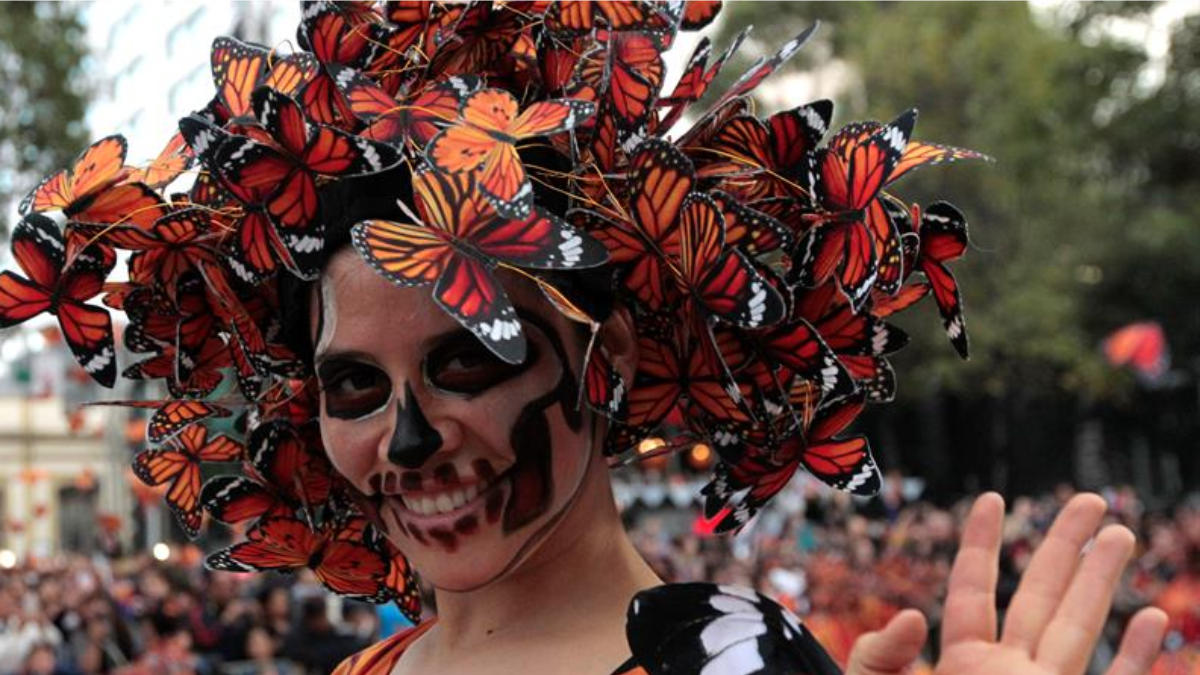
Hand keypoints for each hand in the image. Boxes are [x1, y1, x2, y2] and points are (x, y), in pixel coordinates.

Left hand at [845, 493, 1167, 674]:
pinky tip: (1152, 621)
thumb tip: (911, 612)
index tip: (994, 499)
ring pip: (1079, 630)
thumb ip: (880, 657)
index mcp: (959, 663)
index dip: (982, 542)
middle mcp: (1008, 674)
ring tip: (1120, 535)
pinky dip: (1135, 658)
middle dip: (1065, 547)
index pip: (972, 588)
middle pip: (1040, 596)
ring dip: (1103, 585)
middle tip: (1091, 501)